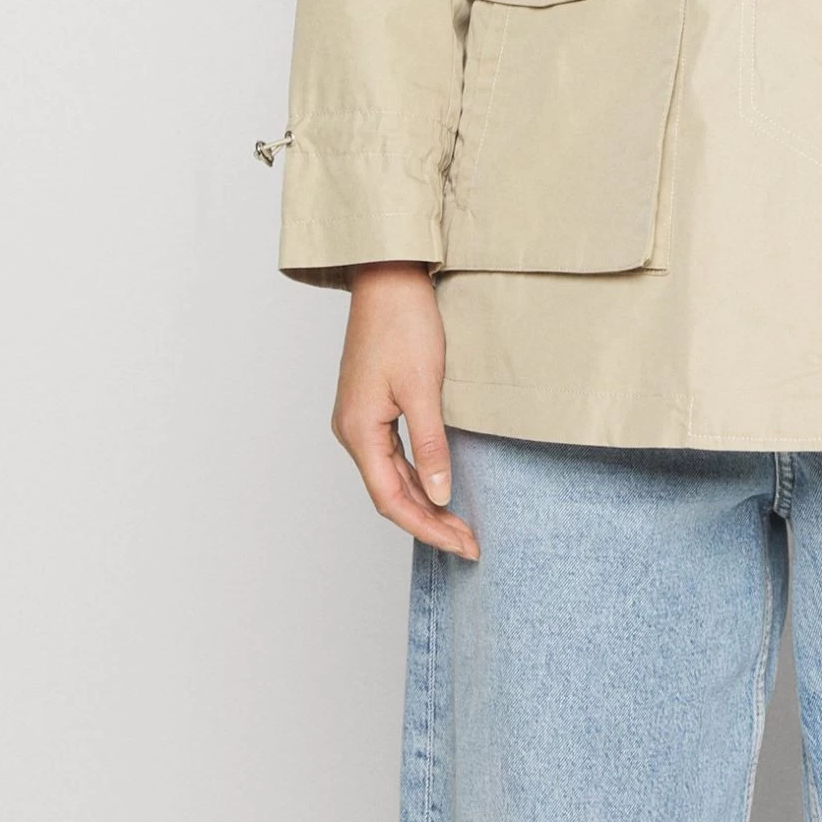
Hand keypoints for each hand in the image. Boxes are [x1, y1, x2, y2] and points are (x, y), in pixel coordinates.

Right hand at [331, 261, 479, 558]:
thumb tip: (439, 493)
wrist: (389, 277)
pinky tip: (439, 485)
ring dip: (424, 501)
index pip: (392, 500)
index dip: (428, 528)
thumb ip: (430, 444)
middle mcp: (352, 430)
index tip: (462, 545)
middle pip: (390, 493)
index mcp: (358, 431)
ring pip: (391, 476)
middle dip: (430, 521)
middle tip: (469, 542)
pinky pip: (393, 455)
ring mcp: (359, 418)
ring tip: (459, 524)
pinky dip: (416, 476)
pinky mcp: (371, 405)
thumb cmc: (404, 323)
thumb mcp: (424, 386)